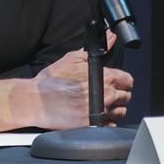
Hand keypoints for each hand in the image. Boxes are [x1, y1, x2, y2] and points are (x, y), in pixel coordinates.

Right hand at [18, 47, 133, 128]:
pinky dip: (106, 122)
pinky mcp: (94, 124)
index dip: (122, 81)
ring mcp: (101, 111)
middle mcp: (106, 95)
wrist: (35, 101)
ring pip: (121, 112)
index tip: (115, 83)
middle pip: (126, 96)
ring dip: (114, 109)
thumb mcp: (72, 59)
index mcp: (104, 77)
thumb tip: (110, 37)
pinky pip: (111, 125)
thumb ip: (95, 50)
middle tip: (104, 94)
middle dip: (117, 95)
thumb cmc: (51, 81)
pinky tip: (95, 116)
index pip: (127, 80)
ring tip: (99, 105)